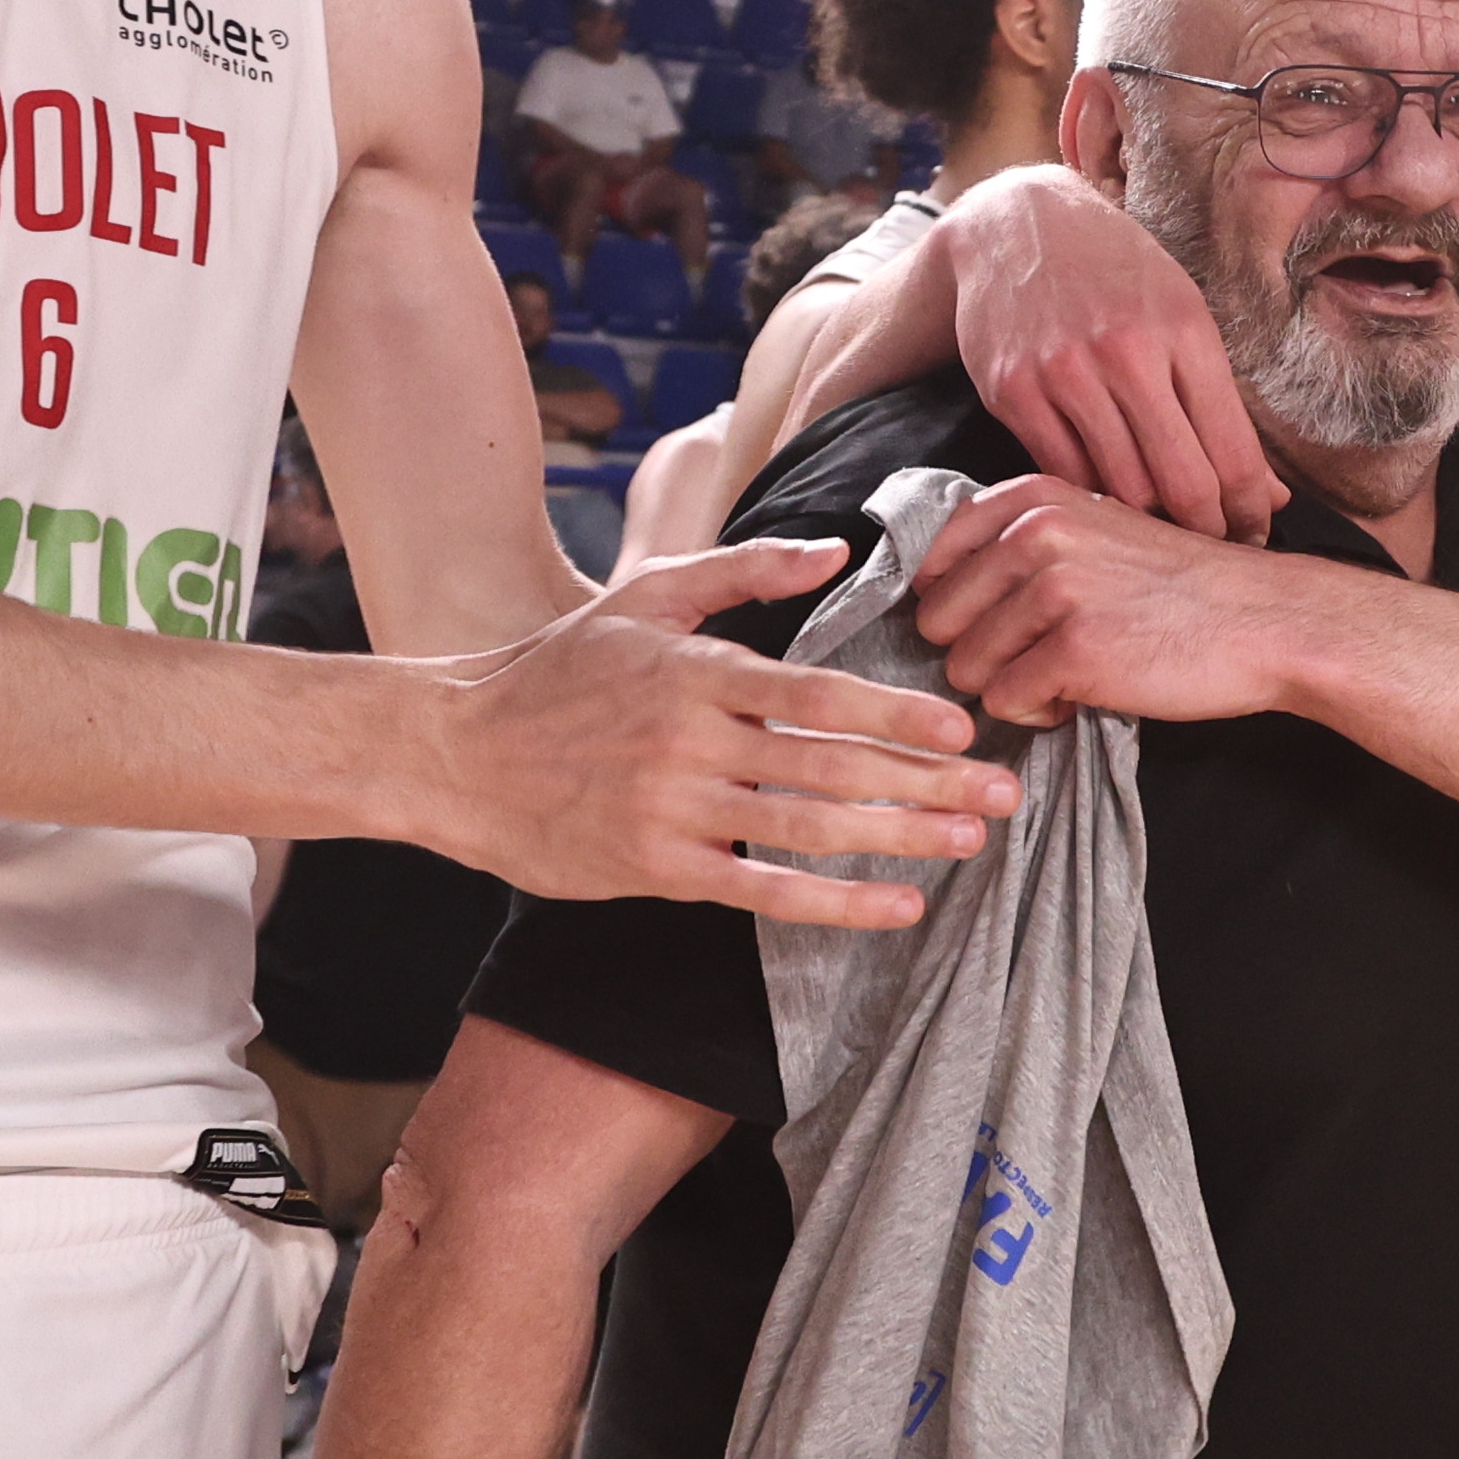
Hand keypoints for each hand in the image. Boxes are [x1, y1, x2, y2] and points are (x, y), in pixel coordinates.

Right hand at [416, 536, 1015, 926]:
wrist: (455, 752)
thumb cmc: (557, 671)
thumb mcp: (646, 598)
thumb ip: (745, 570)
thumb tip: (838, 553)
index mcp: (697, 672)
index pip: (816, 693)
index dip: (895, 712)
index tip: (963, 727)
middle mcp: (691, 742)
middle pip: (830, 765)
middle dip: (926, 783)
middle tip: (1003, 796)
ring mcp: (674, 810)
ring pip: (806, 829)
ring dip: (897, 839)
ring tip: (967, 843)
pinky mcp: (656, 869)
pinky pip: (763, 891)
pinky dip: (835, 903)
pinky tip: (896, 905)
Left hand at [913, 475, 1325, 728]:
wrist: (1266, 621)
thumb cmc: (1179, 586)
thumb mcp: (1097, 529)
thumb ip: (1021, 540)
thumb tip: (931, 587)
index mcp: (1034, 499)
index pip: (932, 556)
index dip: (953, 602)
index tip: (992, 621)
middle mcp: (1036, 533)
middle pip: (938, 618)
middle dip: (979, 651)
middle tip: (1037, 656)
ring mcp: (1054, 590)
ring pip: (964, 666)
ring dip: (1009, 686)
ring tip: (1066, 675)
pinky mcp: (1075, 650)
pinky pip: (1005, 701)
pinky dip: (1039, 712)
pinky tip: (1083, 695)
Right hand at [951, 169, 1278, 542]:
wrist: (1016, 225)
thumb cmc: (1116, 274)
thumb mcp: (1184, 314)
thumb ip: (1222, 405)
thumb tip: (1269, 495)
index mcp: (1184, 331)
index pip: (1234, 453)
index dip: (1251, 512)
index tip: (1254, 536)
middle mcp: (1125, 351)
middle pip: (1181, 483)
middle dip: (1204, 530)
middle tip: (1211, 549)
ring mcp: (1063, 373)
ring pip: (1120, 488)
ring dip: (1146, 522)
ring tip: (1160, 531)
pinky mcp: (1012, 392)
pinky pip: (1062, 474)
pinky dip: (1089, 497)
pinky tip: (1104, 503)